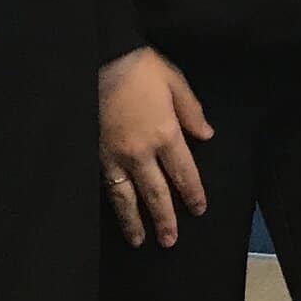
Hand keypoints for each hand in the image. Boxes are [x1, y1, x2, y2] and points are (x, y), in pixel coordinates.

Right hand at [99, 47, 213, 248]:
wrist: (98, 58)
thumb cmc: (139, 67)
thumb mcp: (175, 82)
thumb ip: (192, 111)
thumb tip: (206, 135)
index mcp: (166, 133)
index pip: (184, 172)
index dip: (192, 193)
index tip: (198, 210)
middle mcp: (141, 152)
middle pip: (156, 193)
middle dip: (165, 219)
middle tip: (170, 241)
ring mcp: (114, 156)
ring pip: (127, 197)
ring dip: (135, 221)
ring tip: (140, 240)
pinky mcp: (94, 154)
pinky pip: (105, 185)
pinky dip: (112, 203)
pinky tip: (115, 213)